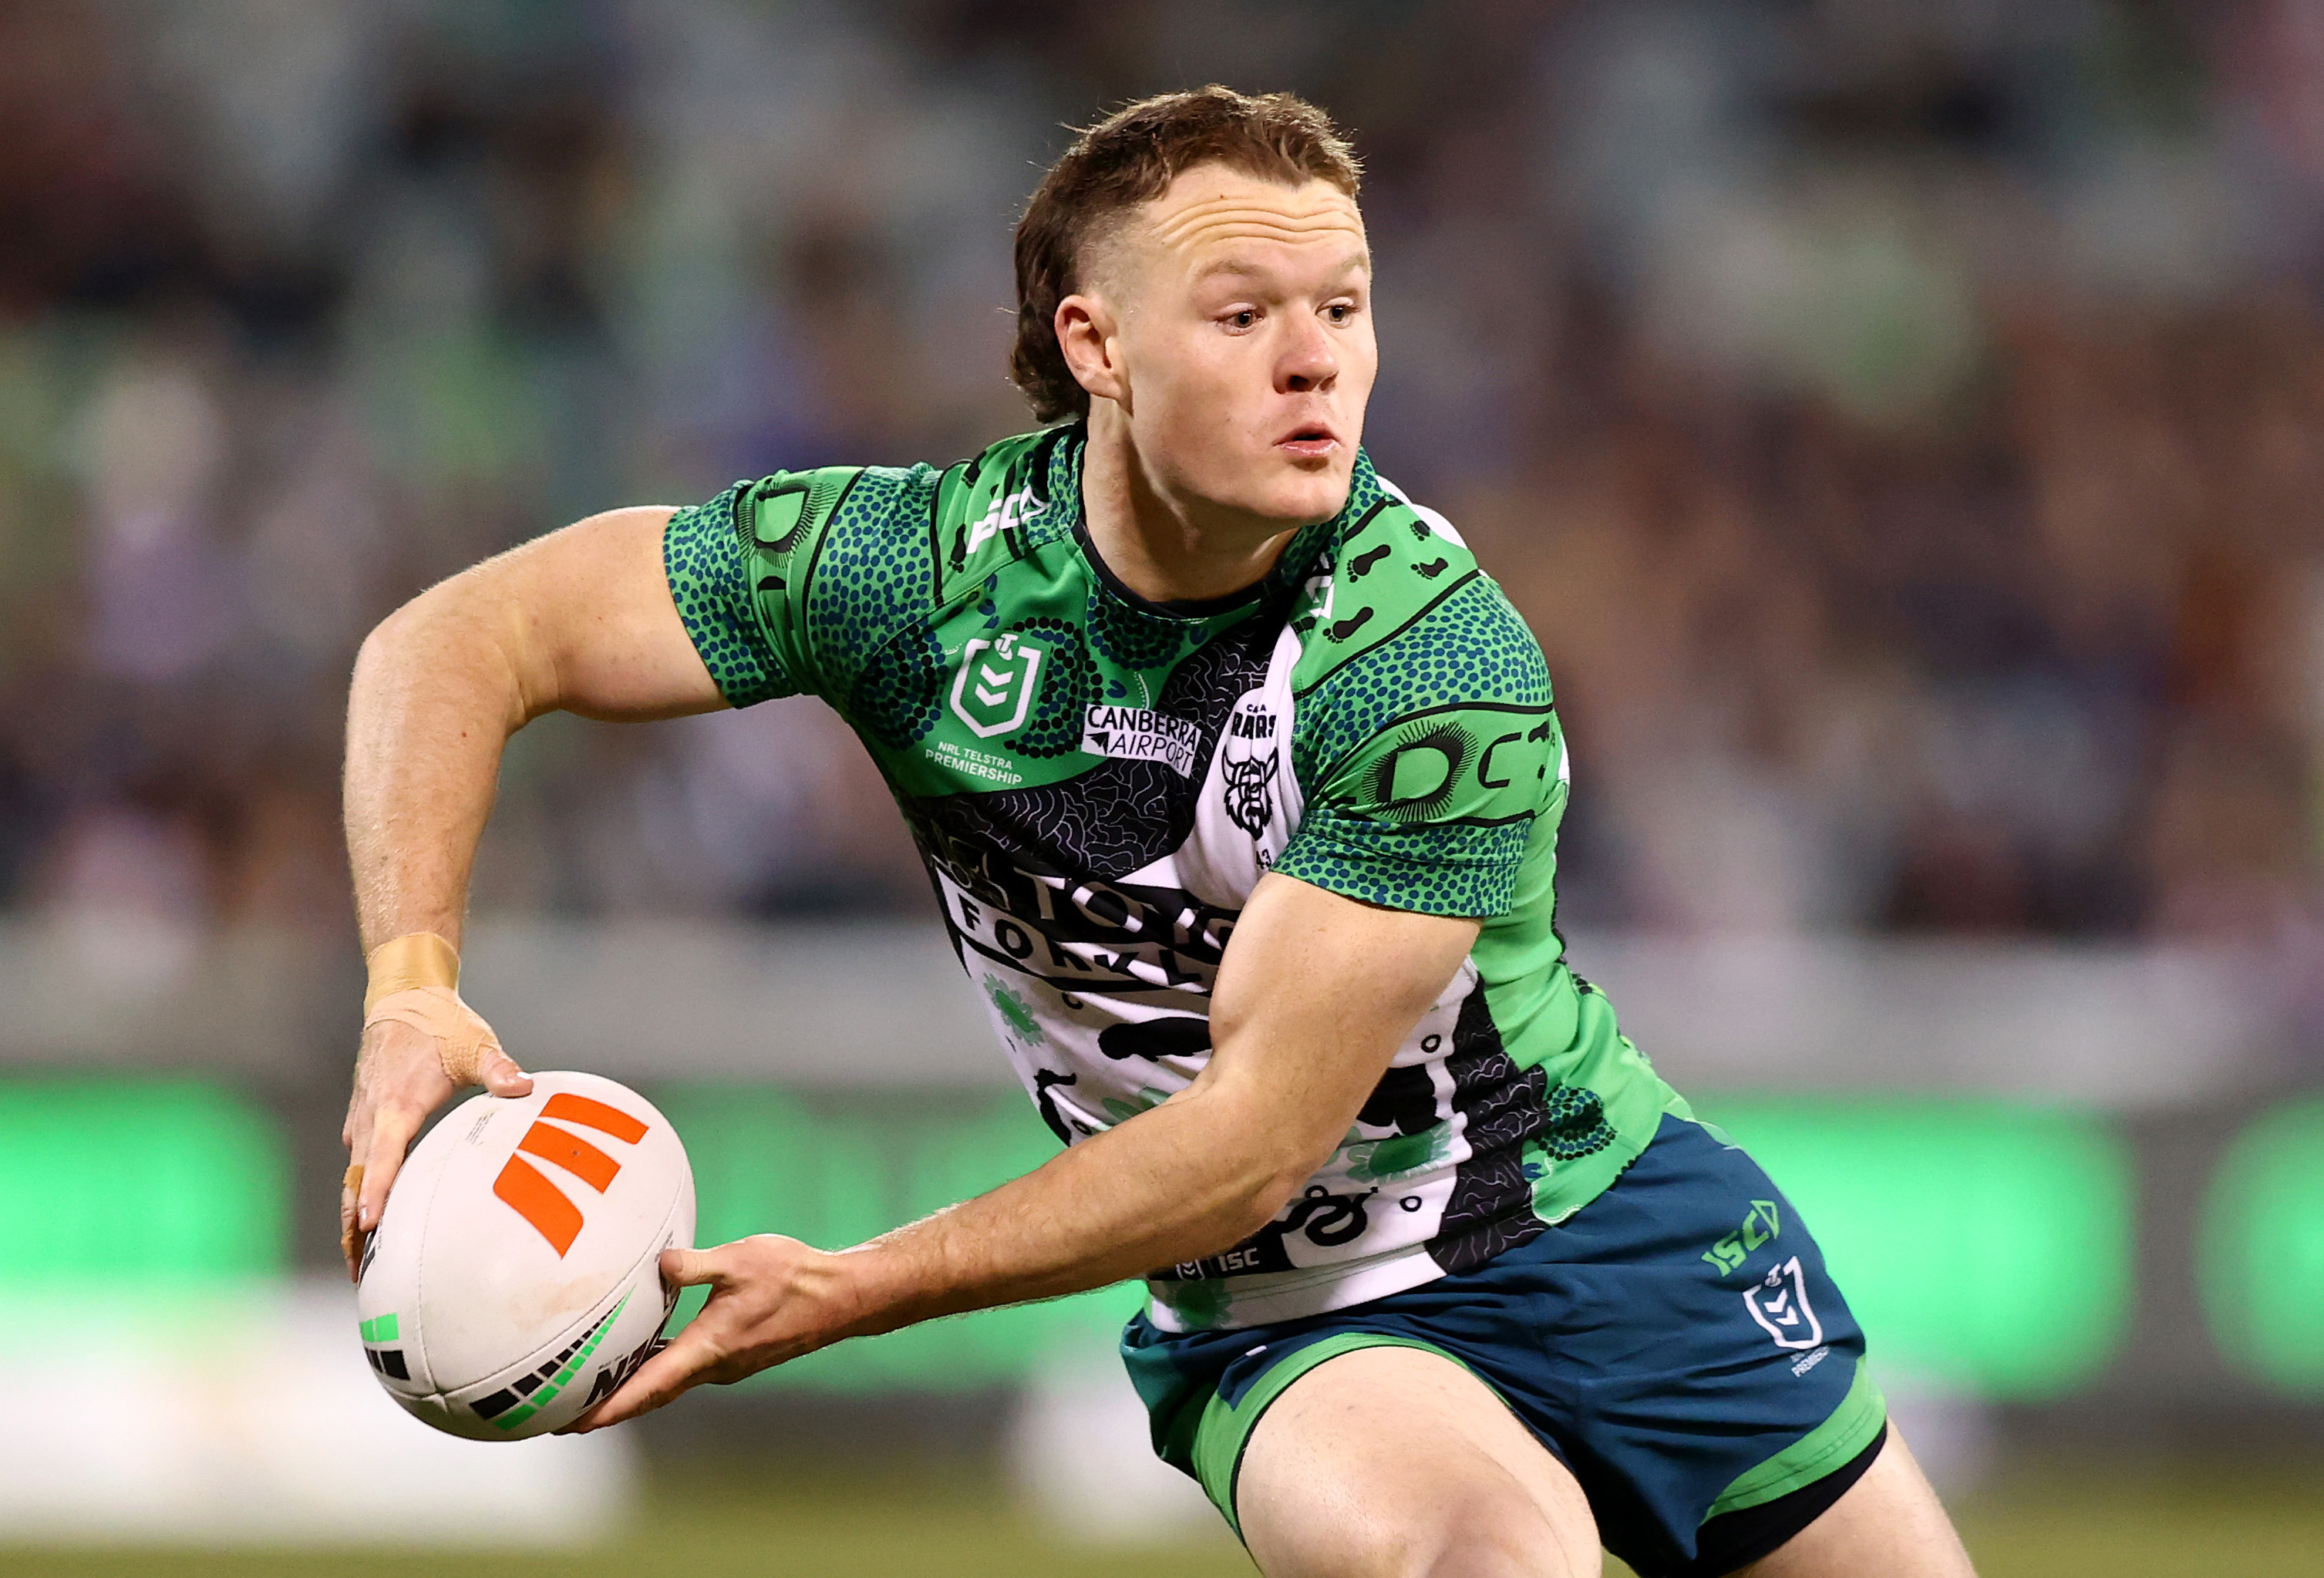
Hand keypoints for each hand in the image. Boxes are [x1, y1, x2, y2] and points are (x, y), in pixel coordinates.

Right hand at [341, 990, 531, 1279]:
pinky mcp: (364, 1119)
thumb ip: (499, 1069)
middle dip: (354, 1226)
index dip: (375, 1191)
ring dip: (352, 1214)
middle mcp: (372, 1118)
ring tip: (359, 1261)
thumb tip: (525, 1088)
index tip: (367, 1224)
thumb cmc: (441, 1024)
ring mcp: (363, 1119)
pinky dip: (358, 1192)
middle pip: (356, 1181)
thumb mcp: (475, 1044)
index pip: (383, 1157)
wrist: (404, 997)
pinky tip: (368, 1217)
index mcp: (397, 1106)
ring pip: (353, 1176)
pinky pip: (358, 1163)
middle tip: (359, 1272)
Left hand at [561, 1235, 857, 1431]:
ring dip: (634, 1390)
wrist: (840, 1296)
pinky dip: (660, 1371)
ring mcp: (728, 1363)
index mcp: (709, 1348)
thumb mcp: (739, 1260)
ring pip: (670, 1383)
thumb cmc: (794, 1277)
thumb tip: (659, 1265)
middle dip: (609, 1408)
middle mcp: (715, 1365)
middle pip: (652, 1395)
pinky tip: (648, 1354)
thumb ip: (694, 1265)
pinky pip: (689, 1369)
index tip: (572, 1424)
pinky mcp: (738, 1354)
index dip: (607, 1409)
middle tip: (566, 1416)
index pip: (647, 1388)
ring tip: (597, 1388)